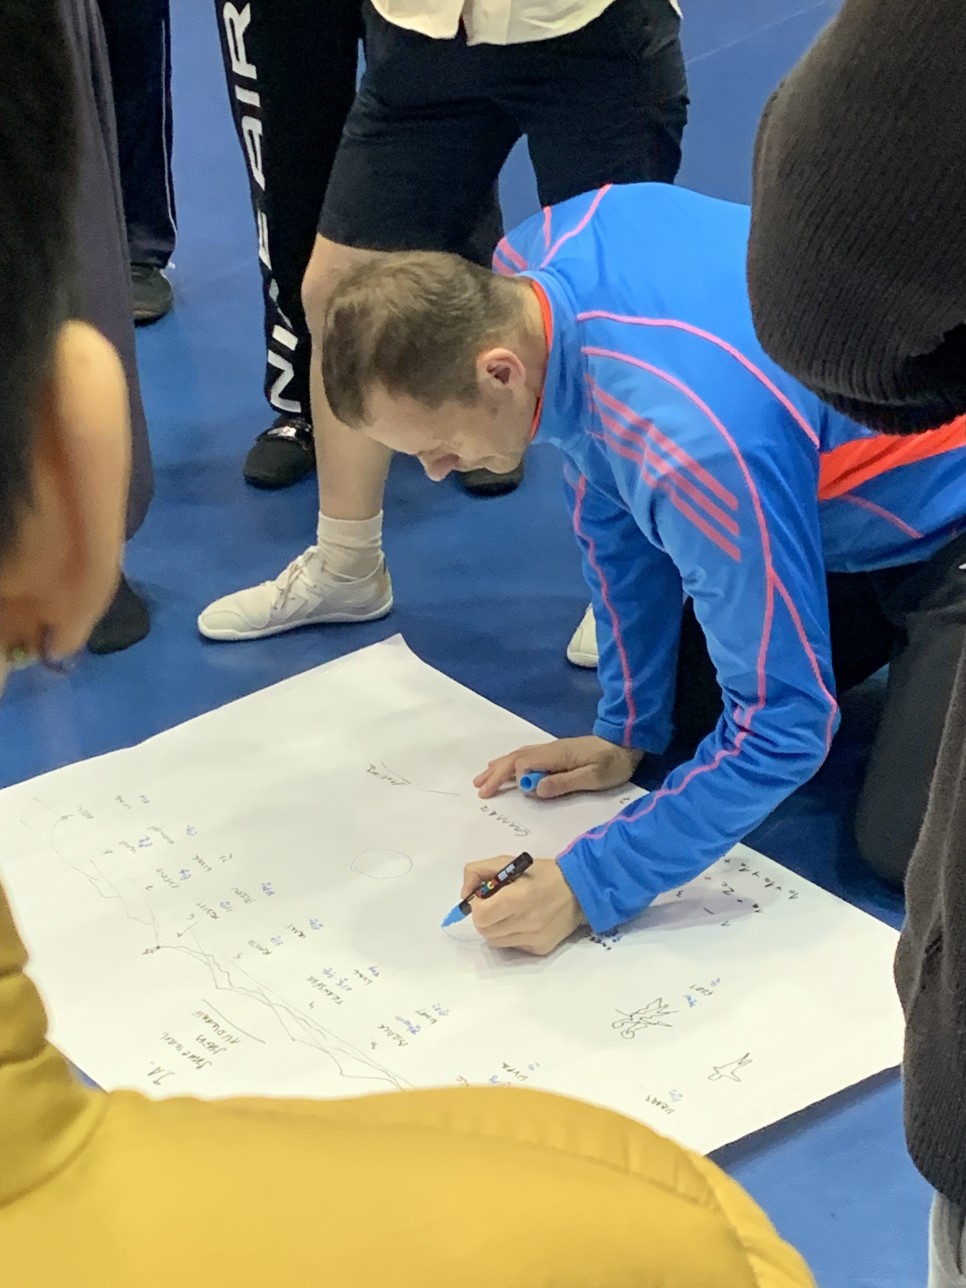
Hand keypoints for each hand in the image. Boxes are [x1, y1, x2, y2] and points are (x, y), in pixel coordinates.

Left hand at [461, 857, 585, 955]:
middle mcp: (527, 921)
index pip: (481, 915)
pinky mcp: (540, 949)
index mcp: (519, 897)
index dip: (477, 907)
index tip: (485, 898)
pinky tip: (523, 922)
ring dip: (495, 927)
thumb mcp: (509, 861)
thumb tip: (465, 895)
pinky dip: (510, 935)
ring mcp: (534, 938)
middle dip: (484, 917)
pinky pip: (512, 947)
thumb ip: (479, 871)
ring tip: (509, 913)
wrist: (579, 890)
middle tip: (496, 905)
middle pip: (485, 930)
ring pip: (495, 941)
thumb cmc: (541, 873)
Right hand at [474, 736, 642, 800]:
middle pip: (515, 759)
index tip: (515, 793)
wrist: (626, 744)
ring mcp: (551, 750)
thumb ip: (563, 783)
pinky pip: (526, 756)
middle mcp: (549, 750)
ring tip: (482, 779)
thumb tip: (534, 788)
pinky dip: (510, 763)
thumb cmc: (612, 763)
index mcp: (556, 755)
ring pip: (518, 756)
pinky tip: (506, 768)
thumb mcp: (592, 778)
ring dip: (499, 767)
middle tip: (479, 789)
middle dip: (496, 773)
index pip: (524, 764)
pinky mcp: (556, 753)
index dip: (515, 779)